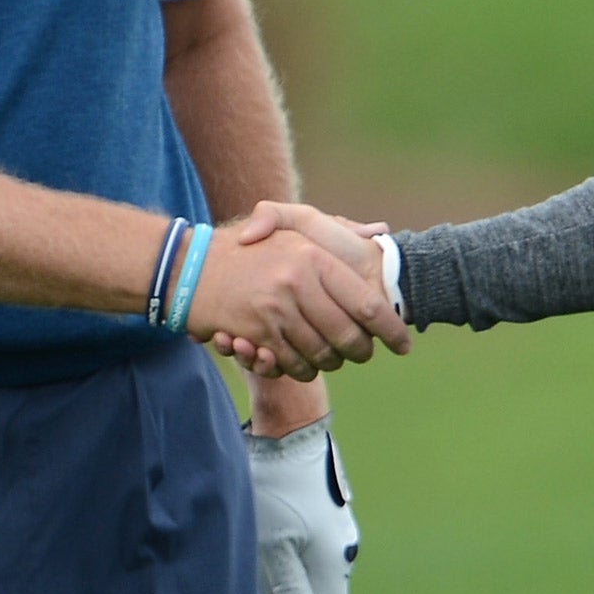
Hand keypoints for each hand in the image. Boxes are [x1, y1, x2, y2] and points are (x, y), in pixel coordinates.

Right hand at [190, 223, 408, 381]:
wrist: (190, 266)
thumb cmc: (249, 246)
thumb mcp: (291, 225)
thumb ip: (334, 227)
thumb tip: (377, 234)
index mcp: (314, 257)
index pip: (366, 304)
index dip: (390, 329)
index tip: (403, 344)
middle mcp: (298, 283)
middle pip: (349, 337)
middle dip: (362, 351)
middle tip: (365, 353)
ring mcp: (277, 310)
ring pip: (322, 355)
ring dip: (331, 362)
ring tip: (332, 356)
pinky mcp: (258, 334)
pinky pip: (293, 364)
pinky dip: (301, 369)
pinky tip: (302, 360)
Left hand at [245, 413, 357, 593]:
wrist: (288, 428)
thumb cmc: (273, 488)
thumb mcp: (272, 545)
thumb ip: (291, 591)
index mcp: (333, 563)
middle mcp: (343, 549)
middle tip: (258, 564)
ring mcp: (338, 528)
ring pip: (311, 569)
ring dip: (284, 566)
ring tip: (260, 535)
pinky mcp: (328, 511)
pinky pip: (310, 545)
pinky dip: (289, 543)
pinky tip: (269, 517)